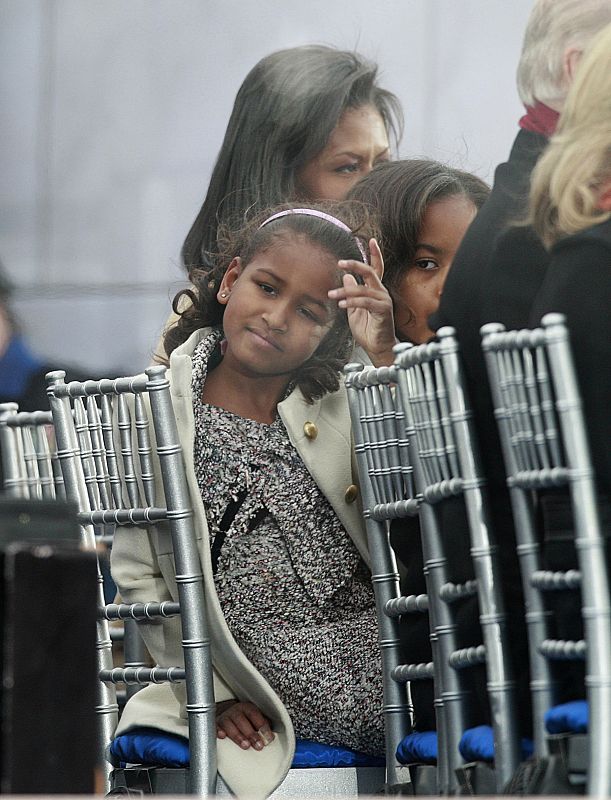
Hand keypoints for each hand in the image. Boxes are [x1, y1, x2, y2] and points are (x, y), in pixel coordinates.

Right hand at [215, 700, 273, 750]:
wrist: (224, 714)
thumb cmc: (243, 719)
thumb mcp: (253, 719)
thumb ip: (261, 726)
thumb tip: (270, 737)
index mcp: (246, 708)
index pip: (254, 714)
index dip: (262, 725)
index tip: (268, 738)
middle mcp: (234, 711)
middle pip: (242, 720)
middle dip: (251, 733)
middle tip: (258, 745)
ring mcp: (223, 718)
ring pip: (229, 724)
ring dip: (238, 735)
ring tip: (246, 745)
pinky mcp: (215, 725)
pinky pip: (214, 727)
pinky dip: (218, 731)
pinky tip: (222, 736)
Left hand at [328, 238, 396, 366]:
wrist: (377, 347)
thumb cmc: (367, 330)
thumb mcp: (354, 309)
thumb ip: (351, 293)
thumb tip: (345, 277)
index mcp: (375, 291)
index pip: (376, 268)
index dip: (375, 254)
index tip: (371, 240)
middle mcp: (381, 293)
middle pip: (370, 272)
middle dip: (355, 265)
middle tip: (340, 263)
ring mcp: (384, 301)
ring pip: (363, 289)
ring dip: (345, 291)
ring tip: (331, 294)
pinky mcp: (383, 311)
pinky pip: (365, 302)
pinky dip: (352, 302)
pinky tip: (342, 304)